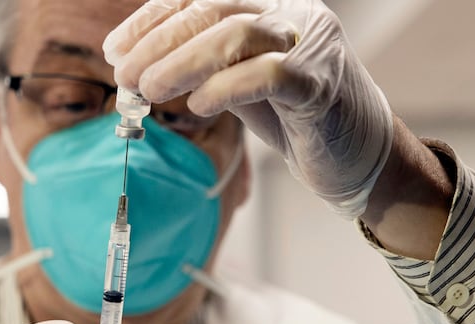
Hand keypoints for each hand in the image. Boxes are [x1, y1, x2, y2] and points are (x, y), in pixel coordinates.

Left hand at [104, 0, 393, 218]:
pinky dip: (227, 87)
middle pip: (214, 9)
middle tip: (125, 75)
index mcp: (268, 9)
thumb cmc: (297, 120)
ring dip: (182, 62)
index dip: (151, 21)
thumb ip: (204, 70)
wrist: (358, 158)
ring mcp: (311, 44)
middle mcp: (291, 14)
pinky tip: (199, 105)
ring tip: (148, 90)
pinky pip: (269, 75)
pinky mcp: (321, 84)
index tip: (116, 50)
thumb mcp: (241, 87)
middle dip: (159, 42)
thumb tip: (141, 71)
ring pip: (237, 35)